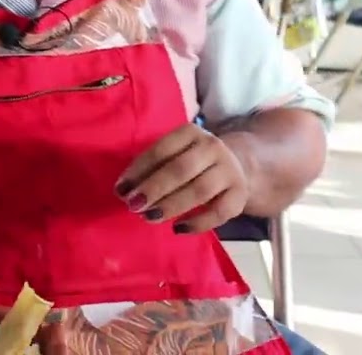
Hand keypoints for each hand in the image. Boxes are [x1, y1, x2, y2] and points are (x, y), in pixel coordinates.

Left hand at [115, 124, 250, 233]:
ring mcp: (230, 171)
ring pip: (199, 190)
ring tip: (149, 217)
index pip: (161, 150)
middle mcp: (213, 147)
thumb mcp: (174, 153)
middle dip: (153, 188)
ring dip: (171, 205)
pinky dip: (197, 223)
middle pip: (180, 169)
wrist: (235, 166)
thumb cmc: (190, 161)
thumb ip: (152, 166)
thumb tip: (124, 189)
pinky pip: (219, 213)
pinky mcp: (240, 196)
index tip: (121, 189)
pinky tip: (177, 229)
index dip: (139, 170)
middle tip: (133, 205)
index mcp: (190, 132)